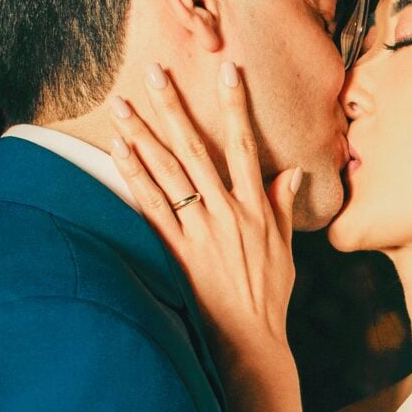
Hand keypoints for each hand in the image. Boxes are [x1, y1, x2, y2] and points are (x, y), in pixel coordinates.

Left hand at [112, 62, 303, 376]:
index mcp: (257, 209)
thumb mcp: (284, 250)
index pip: (248, 146)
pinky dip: (134, 178)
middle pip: (198, 149)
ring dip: (143, 135)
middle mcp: (228, 213)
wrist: (250, 341)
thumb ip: (281, 207)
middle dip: (175, 106)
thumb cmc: (268, 297)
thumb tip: (293, 172)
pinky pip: (152, 207)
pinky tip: (118, 153)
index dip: (238, 106)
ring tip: (122, 105)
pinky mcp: (177, 252)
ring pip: (168, 173)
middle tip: (155, 71)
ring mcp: (201, 231)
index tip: (230, 70)